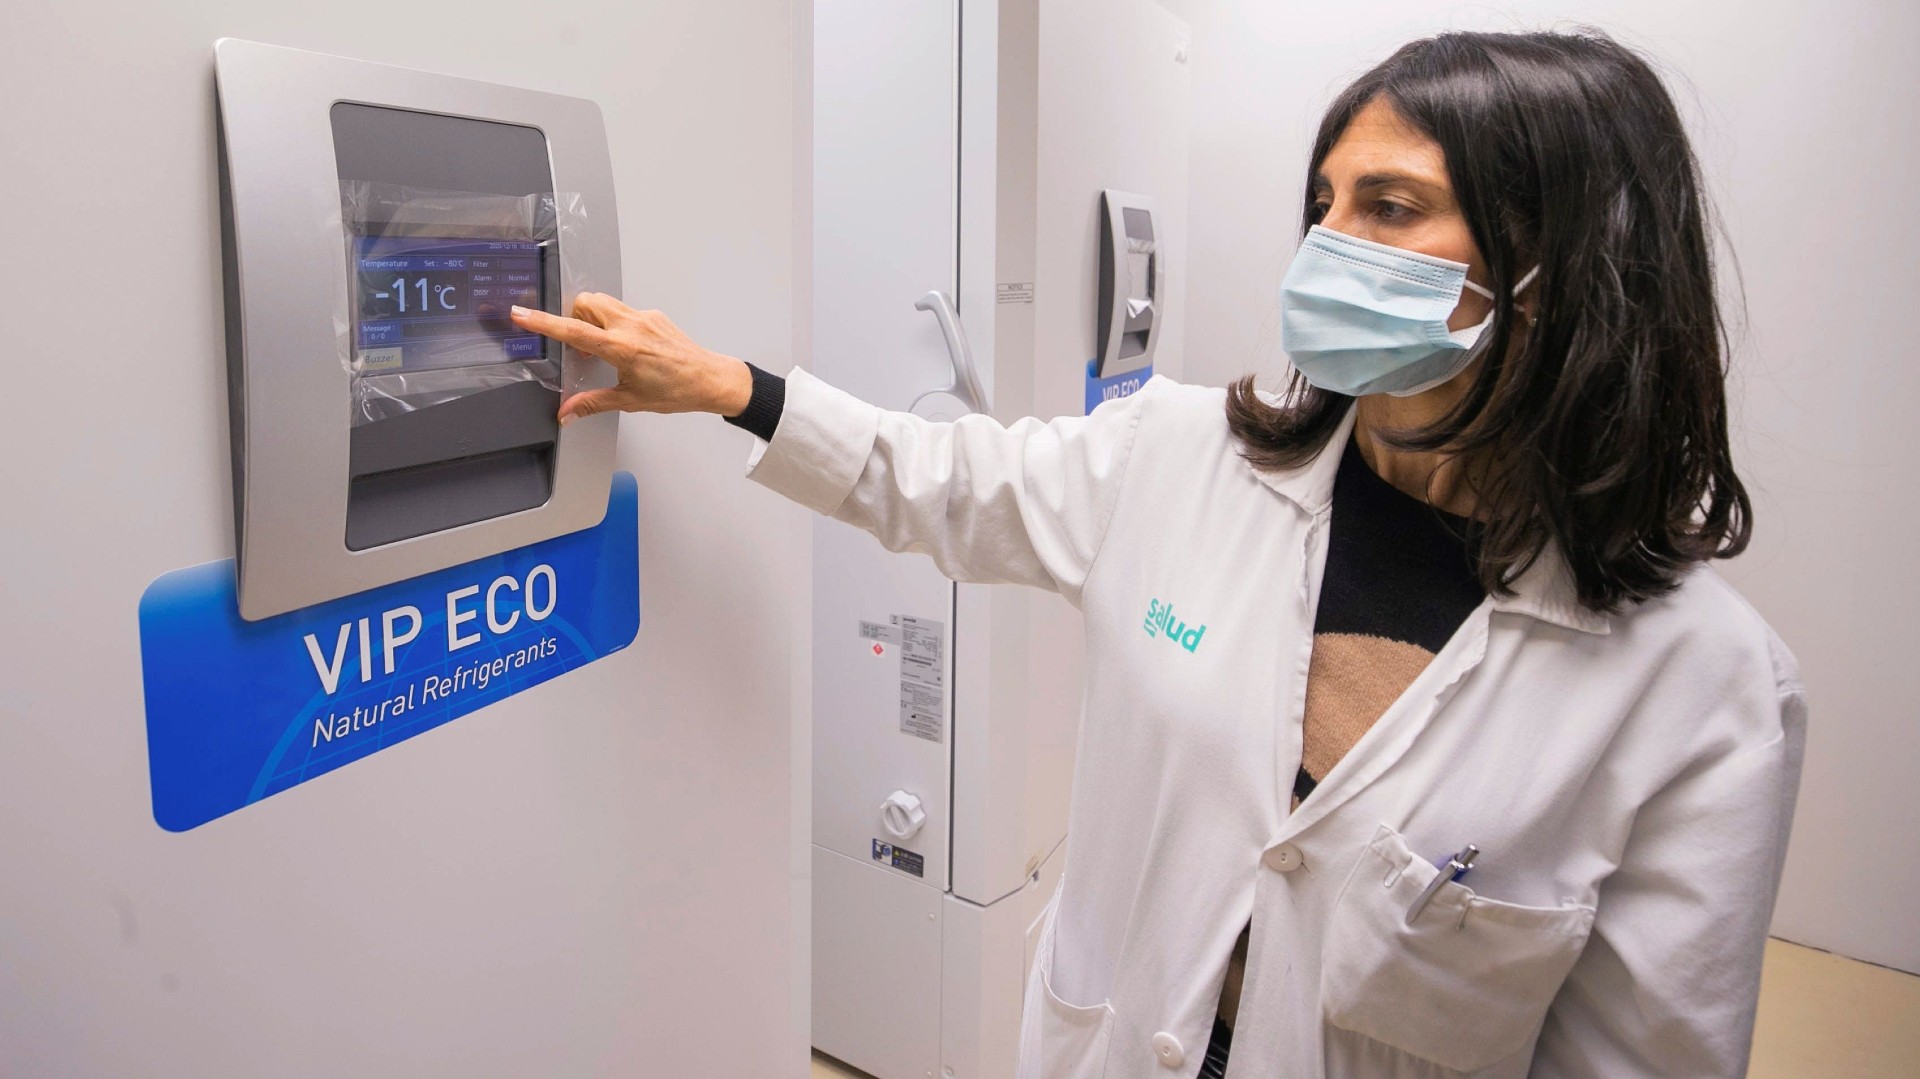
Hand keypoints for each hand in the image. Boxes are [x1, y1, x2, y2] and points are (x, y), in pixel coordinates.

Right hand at [509, 294, 752, 424]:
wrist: (710, 379)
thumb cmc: (677, 390)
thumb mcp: (630, 400)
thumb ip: (593, 403)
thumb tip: (566, 413)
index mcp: (622, 348)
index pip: (573, 331)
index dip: (543, 322)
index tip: (522, 314)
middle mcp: (631, 326)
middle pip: (586, 303)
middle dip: (574, 316)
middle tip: (577, 342)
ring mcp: (644, 317)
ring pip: (604, 302)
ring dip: (593, 318)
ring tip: (599, 345)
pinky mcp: (654, 315)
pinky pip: (624, 310)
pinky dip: (615, 322)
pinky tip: (625, 346)